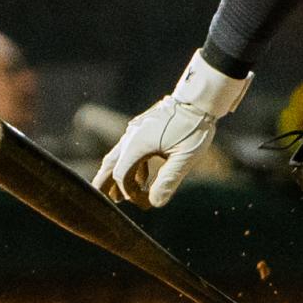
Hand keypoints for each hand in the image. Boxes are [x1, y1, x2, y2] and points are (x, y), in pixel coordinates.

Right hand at [92, 51, 248, 206]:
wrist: (198, 99)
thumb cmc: (194, 127)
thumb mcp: (185, 157)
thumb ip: (169, 180)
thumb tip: (155, 203)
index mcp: (137, 144)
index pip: (122, 175)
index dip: (129, 192)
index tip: (143, 203)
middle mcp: (131, 136)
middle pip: (111, 163)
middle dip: (106, 183)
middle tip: (104, 200)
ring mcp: (136, 130)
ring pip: (120, 156)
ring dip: (119, 175)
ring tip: (122, 194)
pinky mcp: (144, 127)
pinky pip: (132, 149)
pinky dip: (133, 165)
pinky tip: (143, 176)